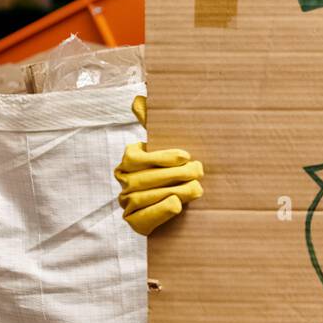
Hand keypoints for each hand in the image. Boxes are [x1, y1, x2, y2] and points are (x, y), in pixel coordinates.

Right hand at [114, 95, 203, 234]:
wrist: (187, 202)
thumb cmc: (180, 168)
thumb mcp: (169, 143)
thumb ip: (155, 121)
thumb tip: (139, 99)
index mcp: (129, 159)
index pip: (136, 157)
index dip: (161, 156)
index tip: (186, 156)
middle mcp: (123, 181)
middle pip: (143, 178)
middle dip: (174, 175)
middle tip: (199, 172)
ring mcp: (127, 203)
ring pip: (144, 197)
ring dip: (173, 191)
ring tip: (196, 188)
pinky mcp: (135, 224)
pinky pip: (142, 219)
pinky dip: (159, 212)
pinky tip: (176, 205)